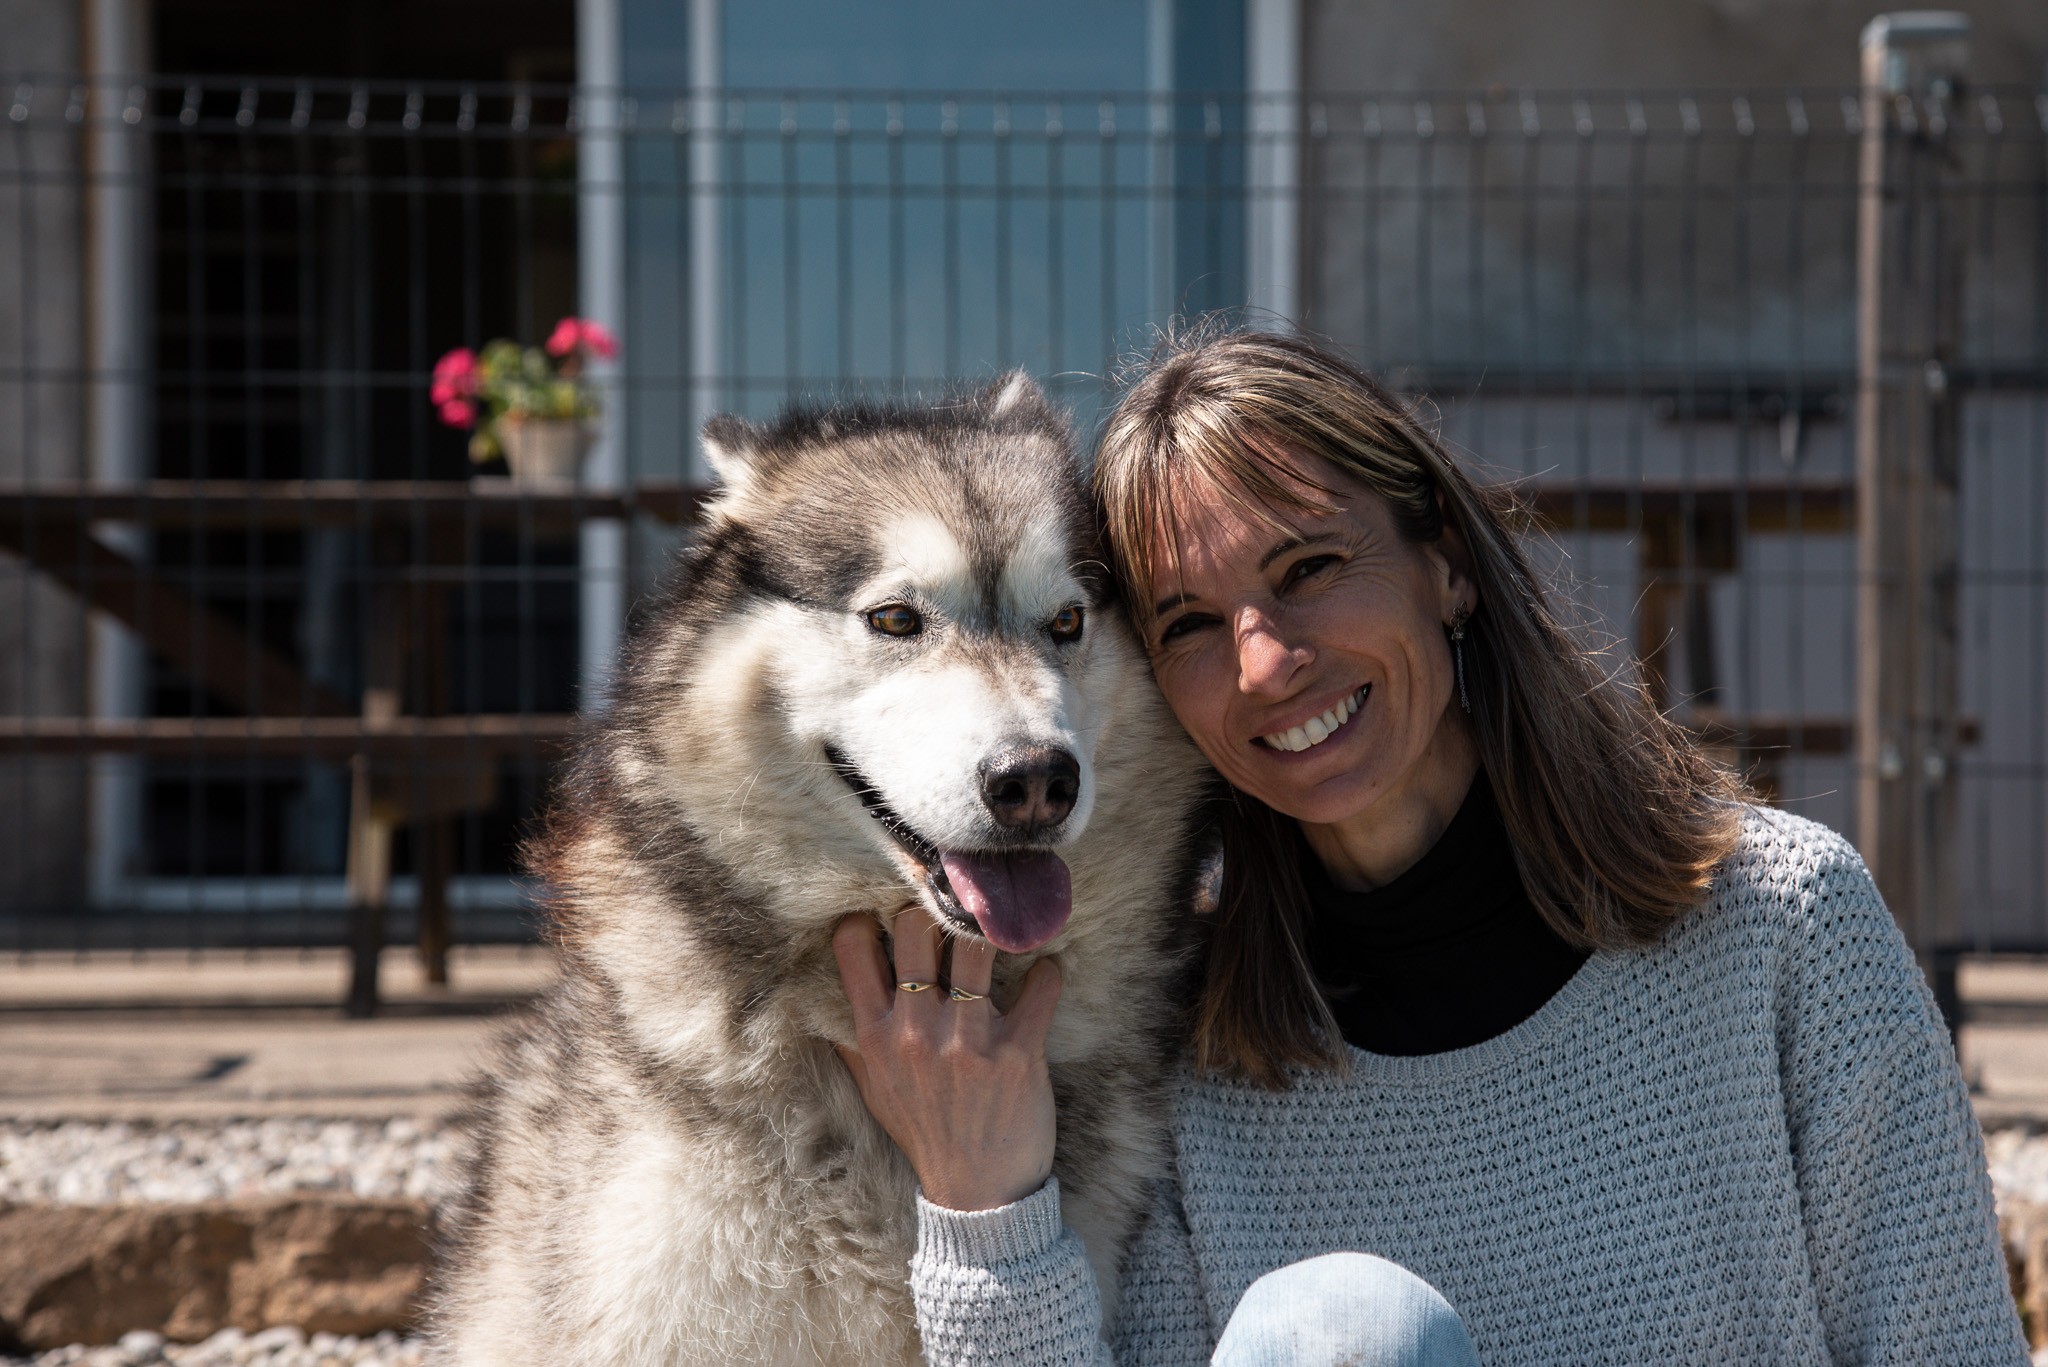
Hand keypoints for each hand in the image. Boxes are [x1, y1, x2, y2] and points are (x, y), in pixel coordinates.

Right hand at [831, 905, 1063, 1211]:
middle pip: (915, 927)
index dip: (869, 918)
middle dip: (934, 915)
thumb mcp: (875, 1090)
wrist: (978, 1193)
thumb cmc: (926, 1133)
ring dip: (991, 936)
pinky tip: (1044, 974)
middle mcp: (917, 1033)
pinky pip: (1040, 987)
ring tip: (1000, 939)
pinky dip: (1048, 973)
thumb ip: (852, 1043)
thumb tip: (823, 1000)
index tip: (891, 920)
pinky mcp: (1018, 1052)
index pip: (853, 947)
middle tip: (953, 923)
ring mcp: (968, 1041)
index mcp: (876, 1036)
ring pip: (976, 947)